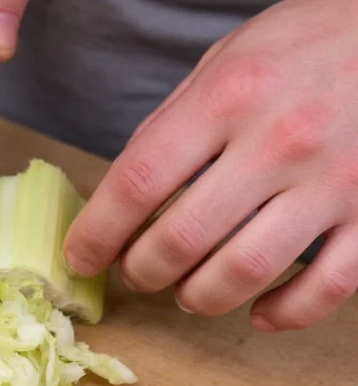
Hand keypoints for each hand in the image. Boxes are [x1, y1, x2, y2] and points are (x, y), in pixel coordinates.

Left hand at [63, 0, 357, 331]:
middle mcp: (280, 140)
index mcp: (229, 97)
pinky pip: (325, 288)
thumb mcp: (224, 62)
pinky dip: (283, 313)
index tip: (80, 257)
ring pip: (244, 273)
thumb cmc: (304, 46)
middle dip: (142, 272)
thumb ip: (172, 126)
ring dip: (199, 297)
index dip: (97, 234)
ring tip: (186, 291)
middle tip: (136, 273)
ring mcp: (334, 181)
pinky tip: (257, 311)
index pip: (138, 184)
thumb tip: (122, 198)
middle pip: (182, 240)